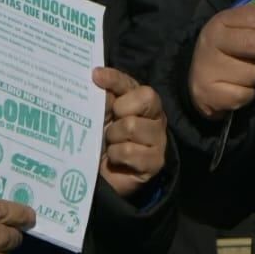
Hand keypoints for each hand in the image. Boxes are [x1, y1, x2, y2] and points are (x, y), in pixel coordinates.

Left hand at [93, 67, 166, 196]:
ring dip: (114, 137)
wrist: (99, 178)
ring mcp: (159, 139)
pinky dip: (117, 155)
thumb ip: (102, 95)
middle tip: (111, 124)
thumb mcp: (99, 113)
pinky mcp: (156, 162)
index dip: (113, 79)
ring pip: (132, 125)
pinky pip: (131, 151)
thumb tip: (97, 76)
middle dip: (120, 111)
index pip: (131, 82)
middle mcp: (155, 116)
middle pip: (145, 98)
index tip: (95, 76)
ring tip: (110, 145)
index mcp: (142, 100)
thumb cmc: (99, 140)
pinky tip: (116, 159)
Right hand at [188, 4, 254, 120]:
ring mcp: (208, 68)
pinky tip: (239, 88)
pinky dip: (249, 94)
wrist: (198, 78)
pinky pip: (245, 95)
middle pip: (252, 44)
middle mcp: (211, 42)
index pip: (252, 18)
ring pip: (252, 74)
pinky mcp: (209, 93)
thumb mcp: (239, 31)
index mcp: (220, 22)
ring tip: (250, 73)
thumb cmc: (228, 51)